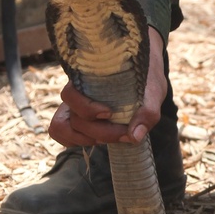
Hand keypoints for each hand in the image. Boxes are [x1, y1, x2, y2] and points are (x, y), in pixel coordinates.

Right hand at [49, 25, 166, 148]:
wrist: (144, 71)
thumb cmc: (145, 77)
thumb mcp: (154, 90)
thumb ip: (148, 110)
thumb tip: (134, 136)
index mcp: (88, 78)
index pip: (70, 95)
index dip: (86, 108)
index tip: (110, 113)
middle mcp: (76, 92)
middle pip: (72, 118)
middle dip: (99, 132)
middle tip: (125, 134)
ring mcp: (73, 105)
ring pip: (60, 127)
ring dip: (84, 138)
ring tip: (109, 139)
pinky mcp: (76, 117)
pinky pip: (60, 133)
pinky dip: (74, 141)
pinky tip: (97, 140)